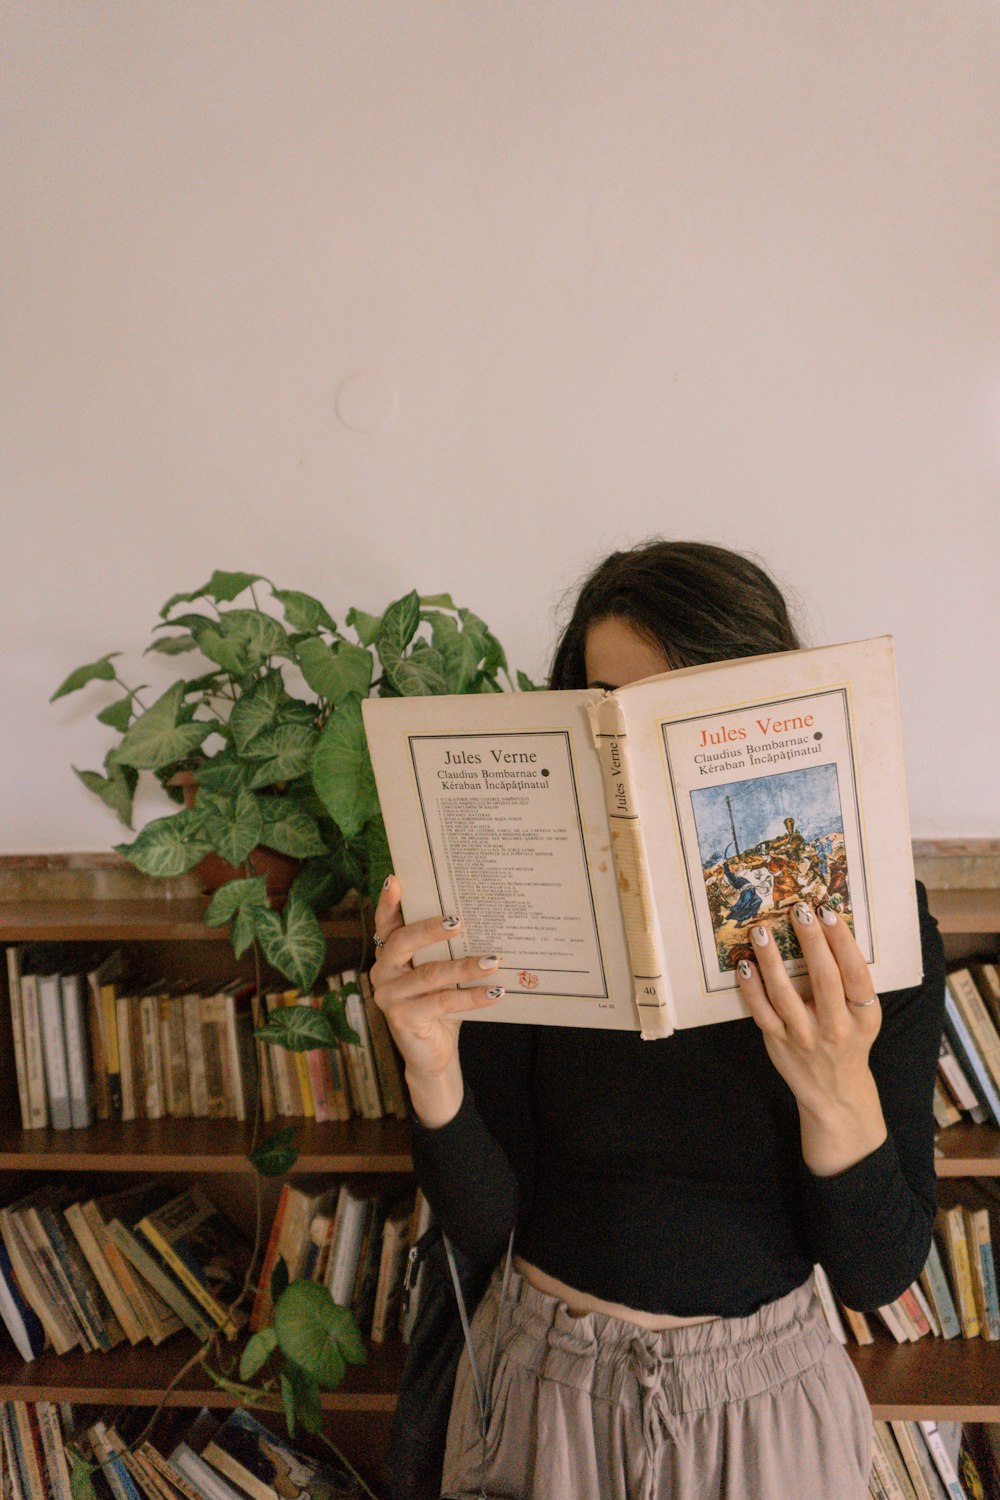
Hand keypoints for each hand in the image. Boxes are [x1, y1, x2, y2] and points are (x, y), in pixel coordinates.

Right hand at [369, 875, 505, 1090]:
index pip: (385, 924)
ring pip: (428, 974)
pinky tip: (495, 991)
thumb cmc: (440, 1005)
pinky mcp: (401, 1019)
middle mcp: (382, 972)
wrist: (434, 1055)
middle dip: (432, 929)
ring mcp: (388, 996)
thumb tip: (481, 920)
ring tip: (494, 960)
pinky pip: (442, 1002)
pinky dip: (471, 996)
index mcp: (388, 954)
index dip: (387, 902)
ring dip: (464, 967)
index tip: (396, 880)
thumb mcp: (441, 973)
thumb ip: (446, 951)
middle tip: (460, 921)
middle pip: (402, 942)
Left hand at [735, 902, 885, 1168]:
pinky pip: (761, 1011)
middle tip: (799, 910)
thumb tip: (825, 928)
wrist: (834, 1094)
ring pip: (785, 994)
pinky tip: (745, 964)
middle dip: (811, 941)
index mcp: (864, 1016)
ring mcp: (804, 1036)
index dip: (842, 941)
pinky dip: (751, 987)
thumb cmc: (849, 1041)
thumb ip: (849, 982)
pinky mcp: (778, 1042)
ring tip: (761, 930)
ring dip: (772, 959)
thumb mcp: (862, 1017)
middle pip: (824, 978)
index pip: (855, 973)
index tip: (827, 912)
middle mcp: (836, 1027)